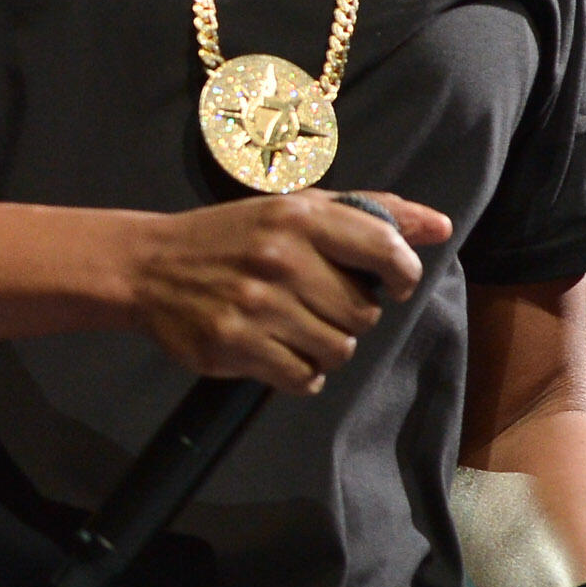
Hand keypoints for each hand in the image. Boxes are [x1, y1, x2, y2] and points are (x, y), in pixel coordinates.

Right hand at [129, 191, 451, 394]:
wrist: (148, 266)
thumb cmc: (230, 236)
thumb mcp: (295, 209)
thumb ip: (370, 213)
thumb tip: (437, 225)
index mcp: (300, 217)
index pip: (386, 249)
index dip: (401, 274)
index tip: (390, 283)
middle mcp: (281, 258)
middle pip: (363, 313)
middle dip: (348, 316)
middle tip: (316, 303)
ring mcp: (256, 303)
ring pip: (338, 350)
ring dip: (324, 347)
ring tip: (294, 328)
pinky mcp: (235, 344)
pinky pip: (303, 377)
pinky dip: (298, 372)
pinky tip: (276, 350)